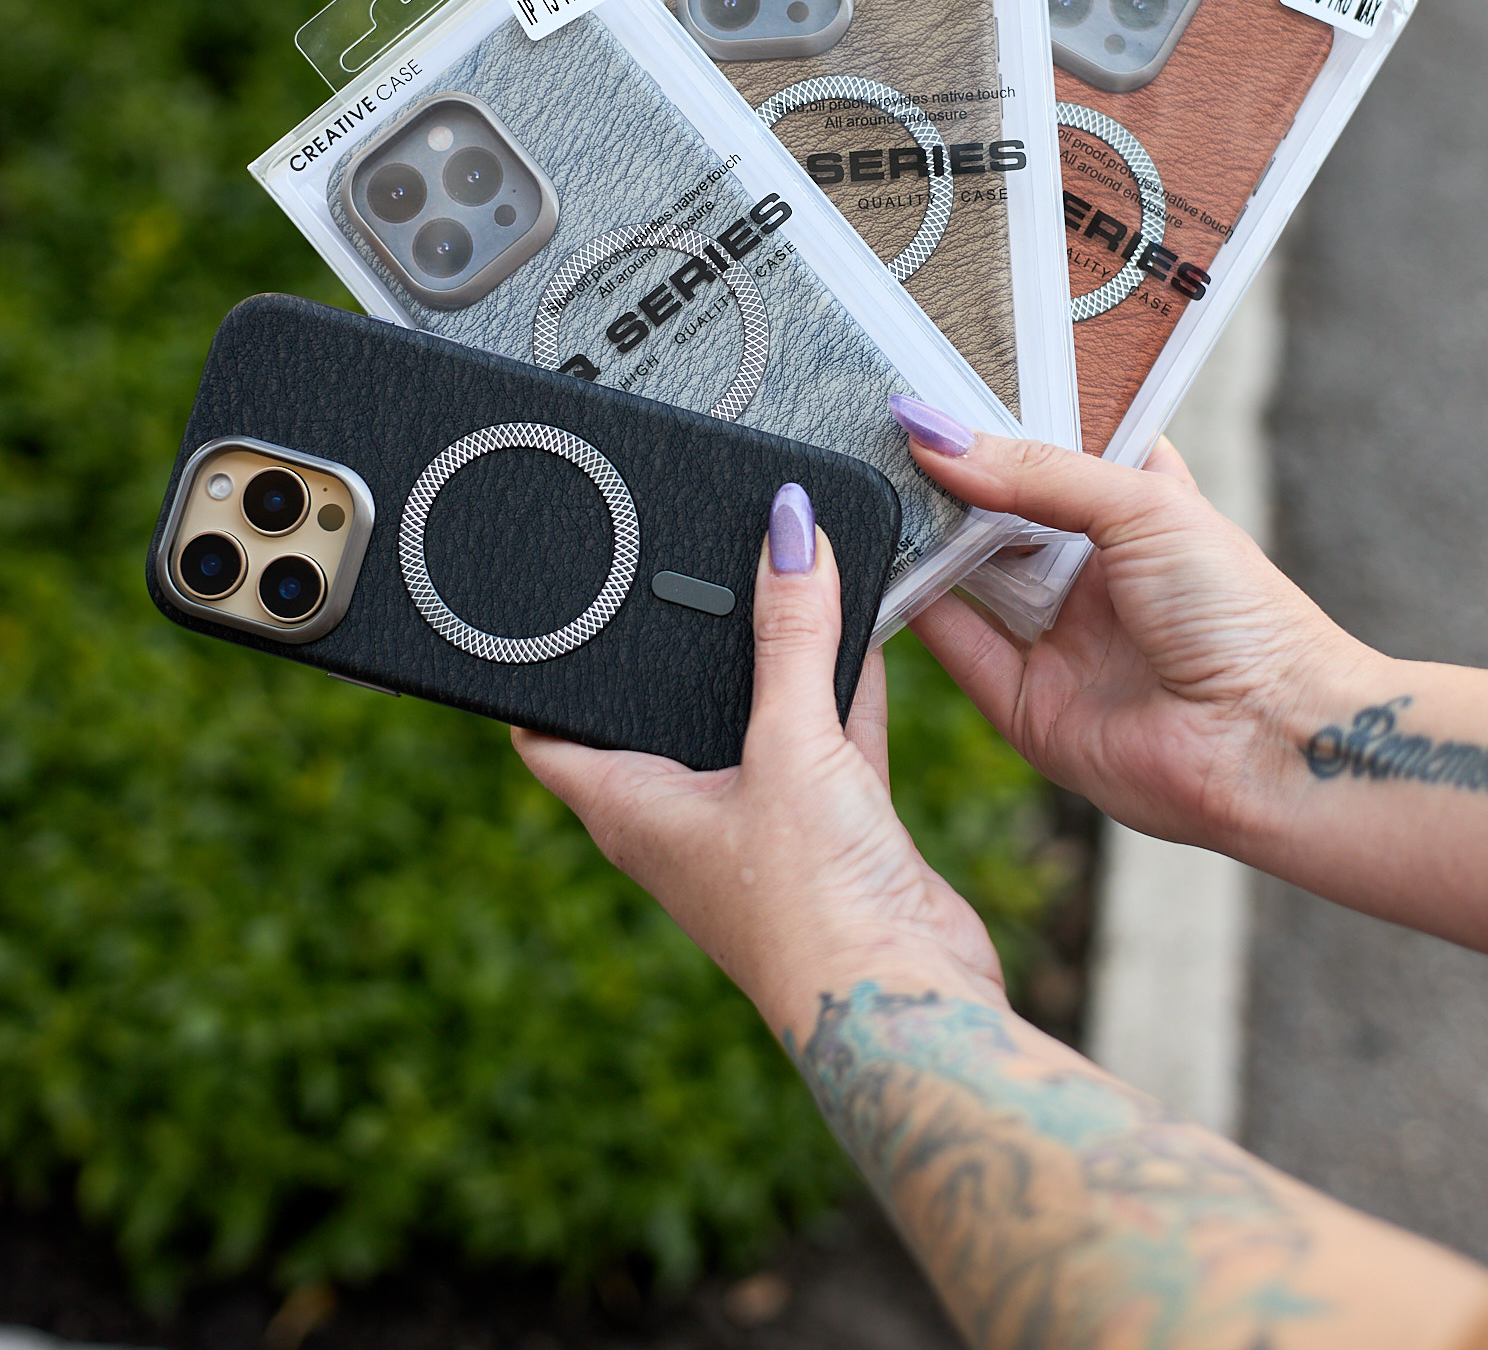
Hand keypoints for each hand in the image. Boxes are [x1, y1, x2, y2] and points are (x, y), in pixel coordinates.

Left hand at [511, 485, 1003, 1039]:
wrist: (906, 1004)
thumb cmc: (810, 907)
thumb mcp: (791, 745)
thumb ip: (792, 634)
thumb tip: (785, 529)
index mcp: (630, 808)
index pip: (545, 733)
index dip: (534, 674)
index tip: (538, 607)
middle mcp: (684, 818)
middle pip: (658, 713)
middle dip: (671, 645)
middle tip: (671, 559)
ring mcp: (759, 824)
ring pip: (754, 718)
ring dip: (769, 659)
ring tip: (776, 572)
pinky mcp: (830, 830)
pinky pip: (826, 736)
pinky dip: (839, 685)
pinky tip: (858, 626)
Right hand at [890, 402, 1383, 859]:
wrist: (1269, 742)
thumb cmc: (1240, 615)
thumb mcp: (1142, 504)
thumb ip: (1035, 469)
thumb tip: (936, 435)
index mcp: (1136, 512)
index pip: (1056, 452)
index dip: (1003, 423)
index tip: (939, 384)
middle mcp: (1093, 573)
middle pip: (1000, 513)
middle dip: (951, 476)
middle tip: (888, 428)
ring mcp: (1058, 637)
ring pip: (968, 575)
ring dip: (924, 535)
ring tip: (872, 478)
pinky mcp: (1027, 702)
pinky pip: (955, 645)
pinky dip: (913, 606)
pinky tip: (878, 556)